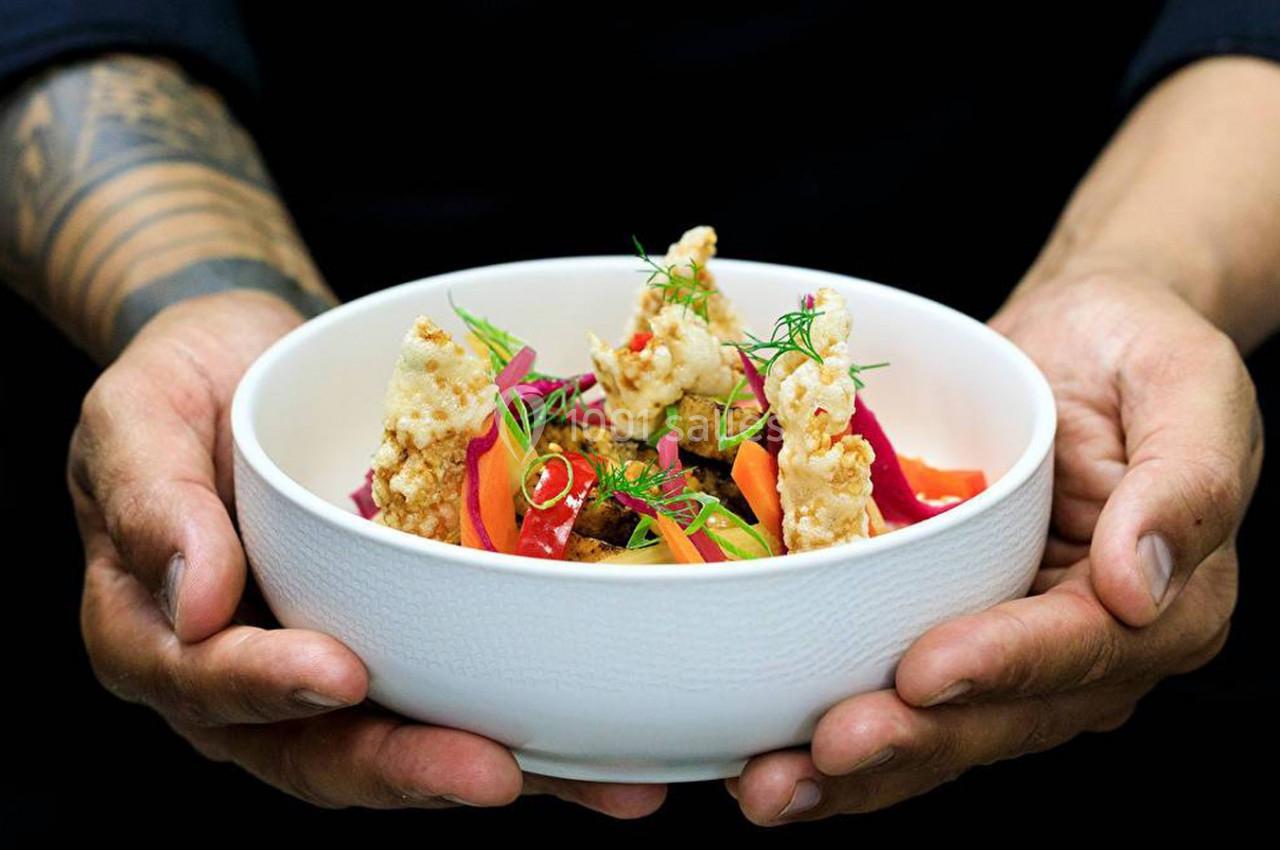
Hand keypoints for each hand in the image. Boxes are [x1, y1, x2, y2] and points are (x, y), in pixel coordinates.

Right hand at [73, 290, 664, 815]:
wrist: (261, 364)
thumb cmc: (186, 387)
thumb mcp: (137, 417)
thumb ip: (149, 502)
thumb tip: (196, 602)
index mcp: (161, 635)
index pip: (205, 683)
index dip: (267, 688)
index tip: (339, 674)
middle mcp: (250, 677)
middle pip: (319, 748)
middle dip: (408, 765)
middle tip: (494, 773)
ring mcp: (335, 667)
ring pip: (407, 741)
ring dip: (501, 767)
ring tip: (605, 788)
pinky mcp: (407, 644)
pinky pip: (462, 691)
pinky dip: (539, 728)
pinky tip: (615, 749)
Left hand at [728, 273, 1260, 823]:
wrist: (1077, 340)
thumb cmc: (1134, 350)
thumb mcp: (1187, 381)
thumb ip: (1186, 482)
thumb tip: (1140, 584)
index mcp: (1163, 604)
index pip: (1080, 650)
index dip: (1002, 666)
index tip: (923, 672)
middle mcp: (1087, 651)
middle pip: (999, 716)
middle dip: (908, 741)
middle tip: (820, 752)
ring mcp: (1013, 652)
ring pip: (941, 733)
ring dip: (856, 770)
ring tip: (770, 787)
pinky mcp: (950, 632)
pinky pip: (901, 701)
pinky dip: (835, 740)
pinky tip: (765, 756)